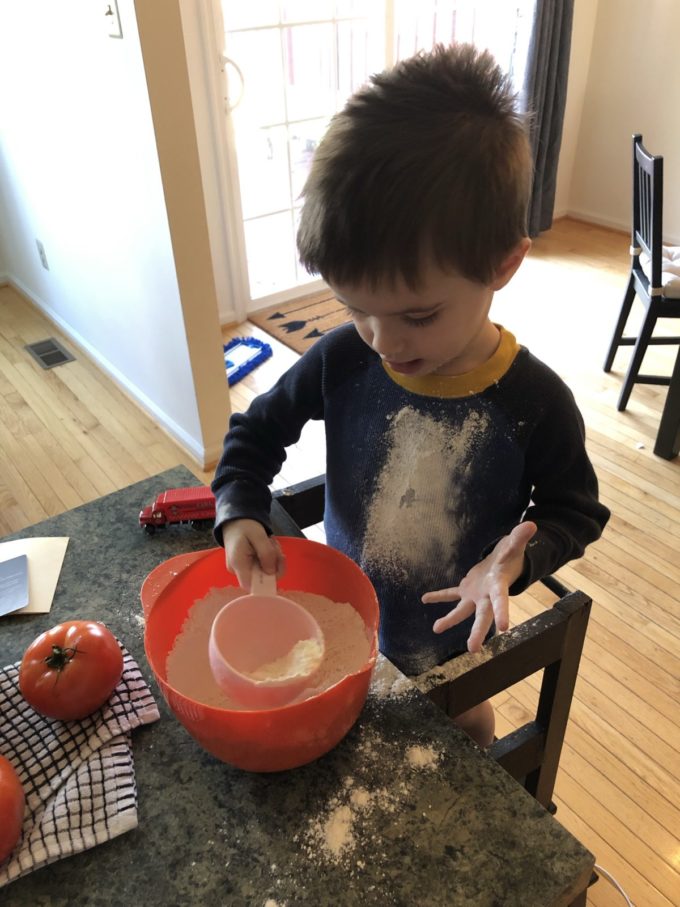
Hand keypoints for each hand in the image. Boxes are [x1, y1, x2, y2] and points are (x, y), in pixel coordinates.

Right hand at [221, 519, 284, 590]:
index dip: (267, 583)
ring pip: (265, 572)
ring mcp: (244, 569)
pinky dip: (270, 557)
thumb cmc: (245, 526)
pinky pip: (264, 567)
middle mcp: (239, 571)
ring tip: (271, 543)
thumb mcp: (258, 535)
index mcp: (238, 564)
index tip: (276, 568)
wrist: (236, 521)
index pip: (251, 586)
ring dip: (274, 558)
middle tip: (276, 547)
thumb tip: (272, 572)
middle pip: (262, 578)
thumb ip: (266, 553)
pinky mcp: (249, 566)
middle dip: (274, 564)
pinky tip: (269, 546)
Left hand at [421, 521, 536, 652]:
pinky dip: (439, 596)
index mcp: (499, 587)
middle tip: (473, 648)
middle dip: (478, 632)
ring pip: (462, 611)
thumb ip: (519, 538)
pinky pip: (451, 595)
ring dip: (449, 620)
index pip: (502, 601)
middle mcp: (486, 597)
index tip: (504, 628)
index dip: (502, 612)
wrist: (503, 563)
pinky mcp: (466, 590)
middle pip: (482, 616)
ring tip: (436, 628)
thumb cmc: (511, 556)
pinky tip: (425, 599)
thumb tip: (530, 525)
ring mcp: (475, 595)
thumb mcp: (514, 547)